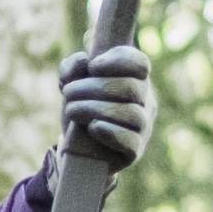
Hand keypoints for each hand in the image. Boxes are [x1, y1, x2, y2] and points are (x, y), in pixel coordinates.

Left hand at [59, 42, 151, 168]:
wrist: (76, 147)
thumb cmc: (81, 108)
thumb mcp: (72, 82)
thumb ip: (73, 67)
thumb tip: (83, 62)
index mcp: (134, 79)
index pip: (139, 63)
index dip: (117, 61)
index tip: (92, 66)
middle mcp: (144, 101)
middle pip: (132, 88)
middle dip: (93, 87)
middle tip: (68, 92)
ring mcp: (143, 127)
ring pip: (132, 114)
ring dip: (94, 109)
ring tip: (72, 110)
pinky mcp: (135, 150)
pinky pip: (131, 142)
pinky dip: (110, 133)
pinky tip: (93, 127)